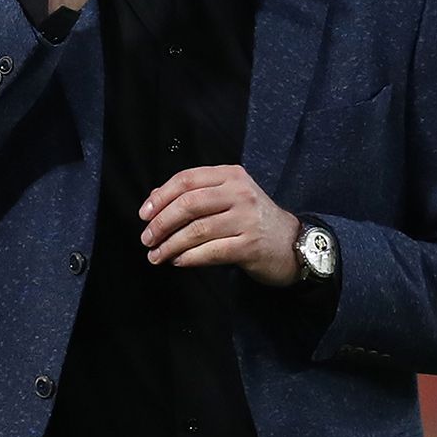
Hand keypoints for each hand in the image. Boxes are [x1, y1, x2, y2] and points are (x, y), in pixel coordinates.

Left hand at [138, 164, 302, 287]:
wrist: (293, 243)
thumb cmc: (254, 219)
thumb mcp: (230, 197)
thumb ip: (196, 194)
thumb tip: (155, 198)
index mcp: (231, 176)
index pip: (187, 180)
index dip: (160, 197)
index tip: (144, 214)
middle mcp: (240, 193)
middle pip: (189, 204)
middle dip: (161, 223)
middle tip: (146, 238)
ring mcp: (247, 219)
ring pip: (197, 230)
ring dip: (170, 245)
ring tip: (156, 255)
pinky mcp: (250, 245)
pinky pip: (211, 251)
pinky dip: (189, 257)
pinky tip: (178, 261)